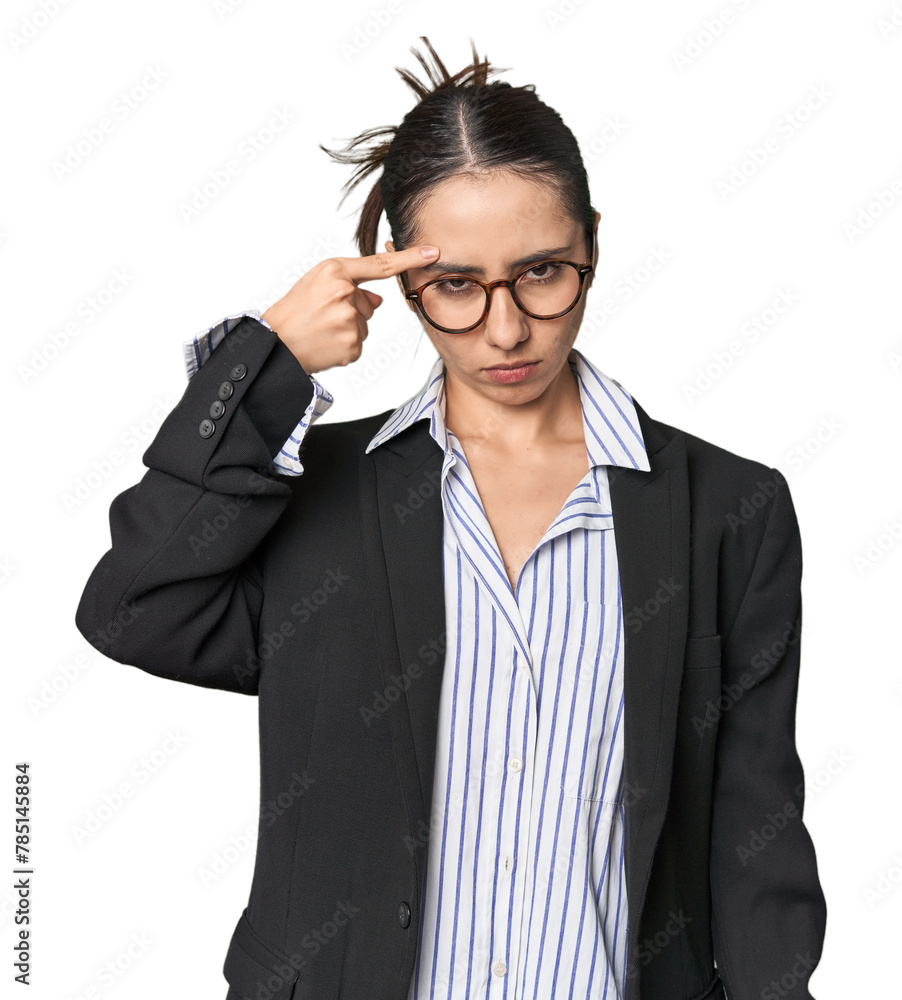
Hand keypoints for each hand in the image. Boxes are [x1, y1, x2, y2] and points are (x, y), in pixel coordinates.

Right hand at [261, 243, 438, 373]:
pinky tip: (326, 343)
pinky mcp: (352, 345)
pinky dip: (345, 347)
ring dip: (347, 330)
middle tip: (321, 316)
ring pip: (364, 325)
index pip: (380, 264)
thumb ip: (351, 285)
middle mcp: (344, 293)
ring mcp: (349, 320)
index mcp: (334, 271)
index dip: (410, 258)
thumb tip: (378, 300)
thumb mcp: (316, 284)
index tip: (434, 252)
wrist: (275, 343)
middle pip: (369, 304)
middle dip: (351, 311)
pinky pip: (359, 344)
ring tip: (321, 330)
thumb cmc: (294, 311)